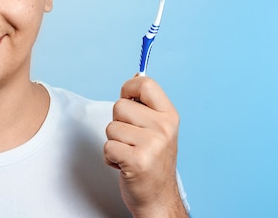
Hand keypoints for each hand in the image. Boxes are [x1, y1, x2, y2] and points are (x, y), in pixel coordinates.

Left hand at [104, 75, 187, 217]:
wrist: (158, 199)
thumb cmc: (154, 162)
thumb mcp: (159, 129)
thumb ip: (146, 104)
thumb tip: (136, 76)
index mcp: (170, 116)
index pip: (146, 84)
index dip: (129, 88)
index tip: (127, 99)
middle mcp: (164, 128)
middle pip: (120, 106)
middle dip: (118, 123)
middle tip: (132, 140)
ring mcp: (152, 145)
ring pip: (111, 127)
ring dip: (114, 142)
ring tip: (129, 153)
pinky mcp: (137, 161)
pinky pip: (107, 146)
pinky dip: (110, 158)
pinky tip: (124, 165)